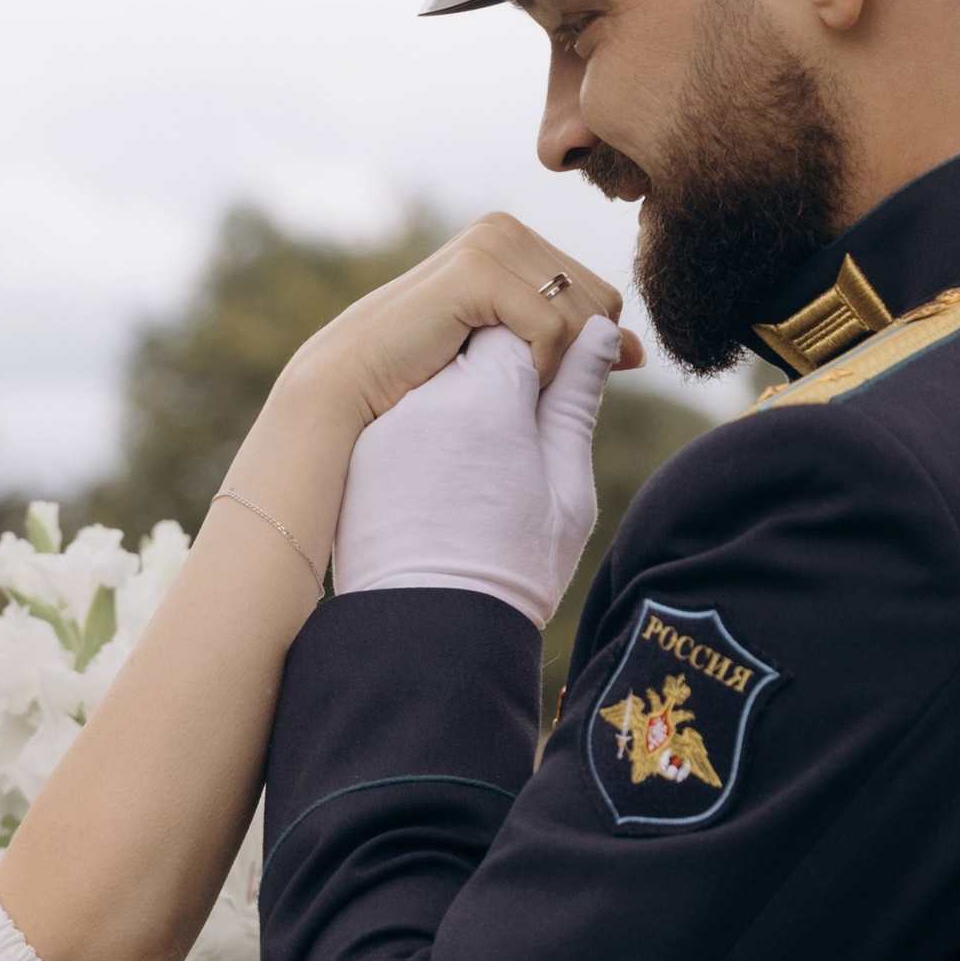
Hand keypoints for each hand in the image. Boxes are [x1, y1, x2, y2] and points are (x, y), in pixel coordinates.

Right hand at [274, 214, 638, 435]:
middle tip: (521, 394)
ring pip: (582, 316)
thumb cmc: (421, 382)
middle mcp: (505, 229)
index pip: (599, 297)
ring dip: (555, 369)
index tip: (542, 388)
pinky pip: (553, 328)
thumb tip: (639, 349)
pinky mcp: (479, 270)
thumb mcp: (511, 358)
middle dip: (574, 361)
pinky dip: (539, 369)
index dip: (586, 352)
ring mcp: (491, 242)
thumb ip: (572, 346)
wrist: (351, 388)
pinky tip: (499, 384)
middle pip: (600, 304)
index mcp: (514, 241)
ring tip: (506, 388)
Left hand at [332, 315, 626, 625]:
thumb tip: (596, 331)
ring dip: (471, 397)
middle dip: (514, 365)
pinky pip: (408, 413)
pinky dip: (434, 428)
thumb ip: (577, 400)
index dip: (557, 344)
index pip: (530, 321)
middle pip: (481, 339)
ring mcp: (388, 420)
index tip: (573, 382)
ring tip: (489, 463)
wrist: (429, 639)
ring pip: (441, 375)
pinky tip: (451, 477)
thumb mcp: (567, 488)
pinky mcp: (363, 449)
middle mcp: (428, 393)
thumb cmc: (515, 571)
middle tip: (533, 428)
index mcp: (489, 395)